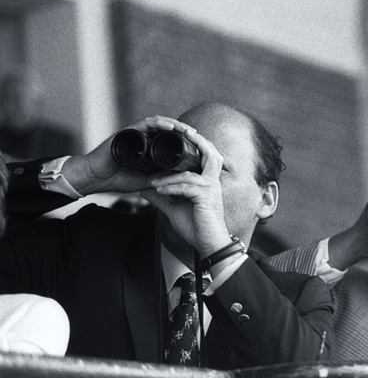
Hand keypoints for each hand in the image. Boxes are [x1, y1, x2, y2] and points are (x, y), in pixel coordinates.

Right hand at [62, 116, 193, 195]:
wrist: (96, 178)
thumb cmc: (118, 178)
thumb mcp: (147, 180)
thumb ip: (161, 177)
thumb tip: (181, 180)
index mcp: (149, 147)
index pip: (171, 139)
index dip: (185, 141)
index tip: (200, 147)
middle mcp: (144, 138)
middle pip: (168, 129)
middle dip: (184, 132)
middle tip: (198, 136)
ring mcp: (136, 133)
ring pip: (160, 124)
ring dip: (175, 125)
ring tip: (188, 130)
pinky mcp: (128, 132)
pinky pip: (145, 124)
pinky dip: (158, 124)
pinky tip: (169, 127)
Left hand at [140, 126, 230, 256]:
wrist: (209, 245)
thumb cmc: (197, 228)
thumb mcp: (174, 209)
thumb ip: (162, 197)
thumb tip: (145, 188)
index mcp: (208, 181)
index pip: (205, 156)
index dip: (194, 145)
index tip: (174, 141)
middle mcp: (212, 182)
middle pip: (210, 153)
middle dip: (197, 141)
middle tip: (180, 132)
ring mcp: (211, 189)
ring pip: (189, 173)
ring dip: (168, 177)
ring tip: (152, 181)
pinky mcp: (206, 198)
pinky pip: (186, 187)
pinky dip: (171, 188)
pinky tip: (158, 191)